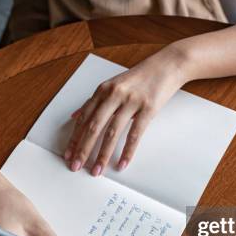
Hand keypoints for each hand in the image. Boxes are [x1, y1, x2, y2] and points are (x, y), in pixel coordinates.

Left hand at [64, 46, 188, 175]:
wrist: (168, 65)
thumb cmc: (141, 77)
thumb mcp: (114, 84)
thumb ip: (96, 101)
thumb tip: (76, 116)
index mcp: (103, 90)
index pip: (83, 118)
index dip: (74, 138)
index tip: (68, 154)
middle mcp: (114, 95)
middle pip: (94, 127)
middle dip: (83, 149)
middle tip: (76, 166)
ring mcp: (131, 101)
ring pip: (112, 133)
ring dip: (102, 155)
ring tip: (97, 170)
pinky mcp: (148, 108)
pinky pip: (135, 134)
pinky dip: (127, 151)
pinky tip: (121, 164)